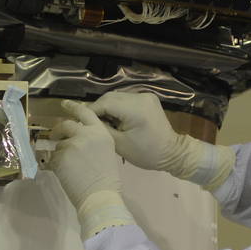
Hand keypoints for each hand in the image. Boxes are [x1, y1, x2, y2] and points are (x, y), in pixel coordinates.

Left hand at [51, 101, 134, 238]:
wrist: (100, 195)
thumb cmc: (107, 178)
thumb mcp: (105, 151)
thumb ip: (92, 140)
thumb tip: (76, 137)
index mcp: (100, 132)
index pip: (85, 112)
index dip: (73, 106)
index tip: (64, 104)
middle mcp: (86, 134)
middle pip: (66, 125)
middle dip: (58, 130)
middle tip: (54, 136)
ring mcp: (72, 144)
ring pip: (59, 145)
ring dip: (61, 154)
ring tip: (71, 168)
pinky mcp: (61, 157)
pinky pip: (53, 159)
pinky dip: (56, 166)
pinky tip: (66, 175)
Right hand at [90, 92, 235, 189]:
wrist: (172, 153)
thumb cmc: (145, 153)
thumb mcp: (119, 144)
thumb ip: (101, 129)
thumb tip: (85, 120)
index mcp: (135, 109)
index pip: (104, 103)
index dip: (90, 111)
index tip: (79, 120)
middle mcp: (140, 97)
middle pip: (110, 97)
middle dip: (97, 109)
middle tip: (89, 123)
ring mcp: (145, 96)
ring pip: (116, 97)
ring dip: (106, 107)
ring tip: (101, 122)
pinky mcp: (148, 98)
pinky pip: (126, 99)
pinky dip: (117, 107)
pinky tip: (114, 119)